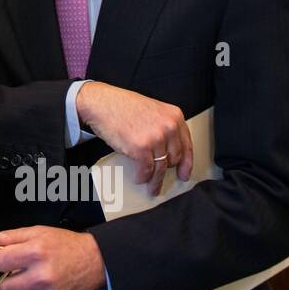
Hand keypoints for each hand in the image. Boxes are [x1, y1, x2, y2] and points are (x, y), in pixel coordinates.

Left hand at [0, 226, 105, 289]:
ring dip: (22, 286)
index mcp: (35, 251)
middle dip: (7, 279)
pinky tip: (45, 281)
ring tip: (33, 274)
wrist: (95, 260)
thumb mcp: (38, 232)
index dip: (0, 259)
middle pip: (6, 288)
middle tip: (16, 270)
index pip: (0, 262)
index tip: (5, 257)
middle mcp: (42, 274)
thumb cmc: (67, 244)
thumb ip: (12, 236)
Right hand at [76, 81, 193, 196]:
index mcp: (174, 116)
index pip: (187, 145)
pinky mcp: (141, 148)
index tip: (184, 174)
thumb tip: (167, 149)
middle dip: (166, 170)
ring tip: (151, 187)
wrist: (101, 102)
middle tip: (160, 177)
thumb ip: (163, 126)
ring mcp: (156, 138)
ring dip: (155, 180)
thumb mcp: (152, 110)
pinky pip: (146, 169)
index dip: (186, 163)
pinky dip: (142, 177)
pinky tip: (139, 178)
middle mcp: (168, 127)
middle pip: (174, 158)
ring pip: (160, 167)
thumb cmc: (121, 105)